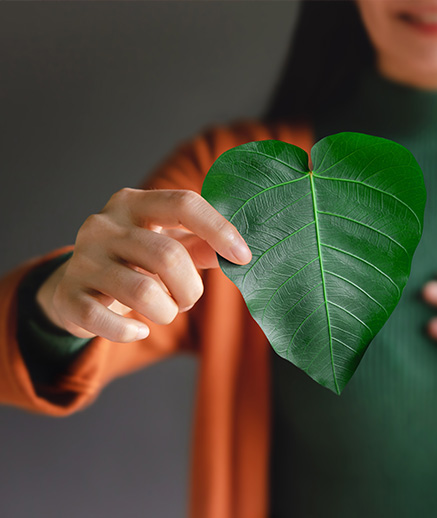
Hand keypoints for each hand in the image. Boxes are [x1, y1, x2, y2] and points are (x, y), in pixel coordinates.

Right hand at [36, 188, 251, 342]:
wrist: (75, 288)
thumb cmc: (134, 262)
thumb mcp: (167, 245)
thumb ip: (201, 245)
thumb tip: (238, 252)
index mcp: (133, 203)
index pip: (183, 204)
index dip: (219, 230)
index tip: (244, 257)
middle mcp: (104, 225)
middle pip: (168, 256)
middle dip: (190, 288)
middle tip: (188, 298)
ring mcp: (83, 259)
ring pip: (143, 292)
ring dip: (167, 311)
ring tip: (166, 311)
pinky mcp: (68, 295)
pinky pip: (107, 321)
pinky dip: (130, 332)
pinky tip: (139, 331)